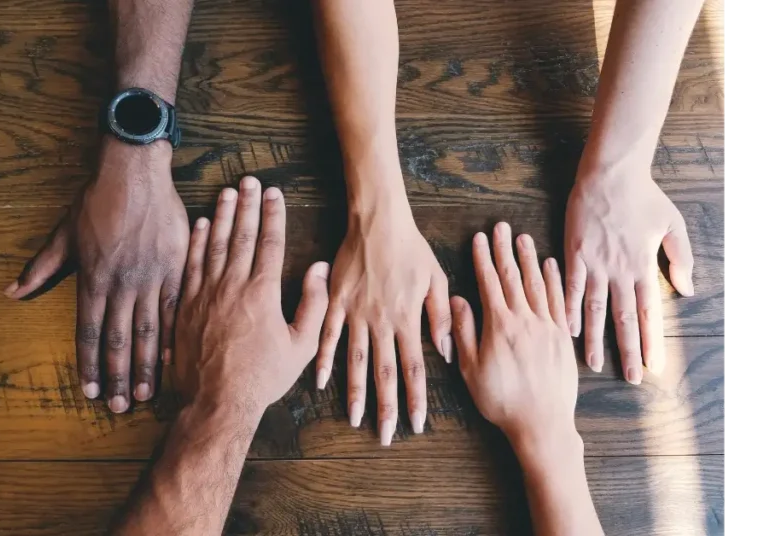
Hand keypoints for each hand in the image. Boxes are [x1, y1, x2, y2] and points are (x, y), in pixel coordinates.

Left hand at [4, 138, 188, 412]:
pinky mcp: (177, 268)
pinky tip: (175, 359)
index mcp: (94, 279)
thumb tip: (13, 292)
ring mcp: (152, 278)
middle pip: (119, 340)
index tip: (90, 392)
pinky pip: (177, 310)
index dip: (88, 366)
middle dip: (118, 377)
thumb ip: (42, 267)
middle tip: (121, 407)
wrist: (135, 173)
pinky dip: (175, 336)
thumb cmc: (97, 201)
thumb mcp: (64, 234)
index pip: (88, 333)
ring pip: (149, 331)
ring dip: (146, 365)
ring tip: (146, 393)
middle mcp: (122, 284)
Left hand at [171, 176, 329, 411]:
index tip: (275, 193)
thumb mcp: (301, 346)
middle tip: (250, 181)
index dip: (273, 215)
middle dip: (247, 205)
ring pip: (214, 244)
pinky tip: (201, 225)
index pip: (269, 243)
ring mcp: (205, 294)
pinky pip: (191, 265)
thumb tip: (318, 269)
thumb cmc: (262, 377)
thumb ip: (313, 304)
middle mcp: (232, 286)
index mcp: (262, 293)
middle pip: (240, 235)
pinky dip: (196, 242)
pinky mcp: (185, 306)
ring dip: (222, 215)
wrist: (216, 402)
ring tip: (227, 192)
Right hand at [314, 203, 450, 445]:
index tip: (417, 423)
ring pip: (355, 361)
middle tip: (386, 436)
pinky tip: (320, 381)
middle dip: (386, 407)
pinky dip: (324, 359)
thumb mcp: (436, 279)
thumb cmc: (411, 248)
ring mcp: (356, 313)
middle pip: (385, 372)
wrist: (378, 220)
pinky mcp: (336, 302)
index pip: (414, 368)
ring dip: (355, 392)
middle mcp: (382, 321)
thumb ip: (440, 317)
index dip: (416, 398)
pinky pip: (328, 335)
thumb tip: (446, 352)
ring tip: (354, 418)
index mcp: (408, 318)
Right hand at [450, 223, 578, 448]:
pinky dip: (554, 280)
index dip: (483, 258)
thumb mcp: (470, 369)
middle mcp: (525, 320)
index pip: (489, 283)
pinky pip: (559, 301)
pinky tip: (550, 266)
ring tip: (523, 238)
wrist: (542, 423)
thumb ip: (463, 332)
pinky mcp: (562, 337)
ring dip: (529, 259)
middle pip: (513, 277)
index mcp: (499, 326)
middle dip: (505, 250)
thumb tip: (456, 300)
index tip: (479, 238)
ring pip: (537, 284)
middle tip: (502, 226)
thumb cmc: (501, 400)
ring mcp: (547, 327)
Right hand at [563, 165, 693, 383]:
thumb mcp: (673, 225)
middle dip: (628, 351)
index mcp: (643, 266)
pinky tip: (568, 330)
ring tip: (594, 365)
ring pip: (596, 310)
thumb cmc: (643, 196)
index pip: (649, 312)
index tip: (654, 366)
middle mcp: (619, 271)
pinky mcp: (574, 254)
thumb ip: (681, 258)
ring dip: (595, 340)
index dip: (651, 341)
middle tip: (631, 378)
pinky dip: (569, 310)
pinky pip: (571, 288)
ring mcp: (595, 264)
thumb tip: (687, 290)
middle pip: (624, 319)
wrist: (610, 174)